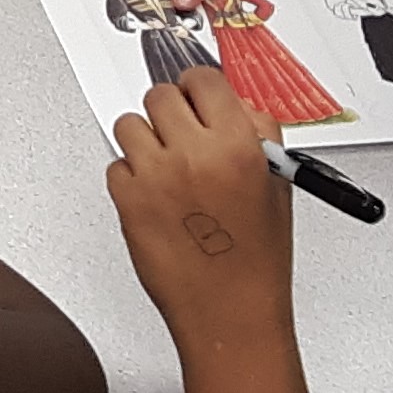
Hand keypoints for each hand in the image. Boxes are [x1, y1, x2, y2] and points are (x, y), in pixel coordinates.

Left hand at [106, 65, 293, 357]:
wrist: (230, 312)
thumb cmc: (256, 260)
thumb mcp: (277, 186)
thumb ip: (257, 134)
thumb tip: (235, 102)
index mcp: (237, 144)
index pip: (203, 79)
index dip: (199, 88)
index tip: (196, 97)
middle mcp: (192, 154)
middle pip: (159, 95)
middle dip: (170, 113)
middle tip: (180, 136)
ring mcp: (155, 175)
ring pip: (128, 124)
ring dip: (144, 140)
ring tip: (166, 168)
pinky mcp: (127, 200)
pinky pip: (115, 165)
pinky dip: (130, 176)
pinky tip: (155, 197)